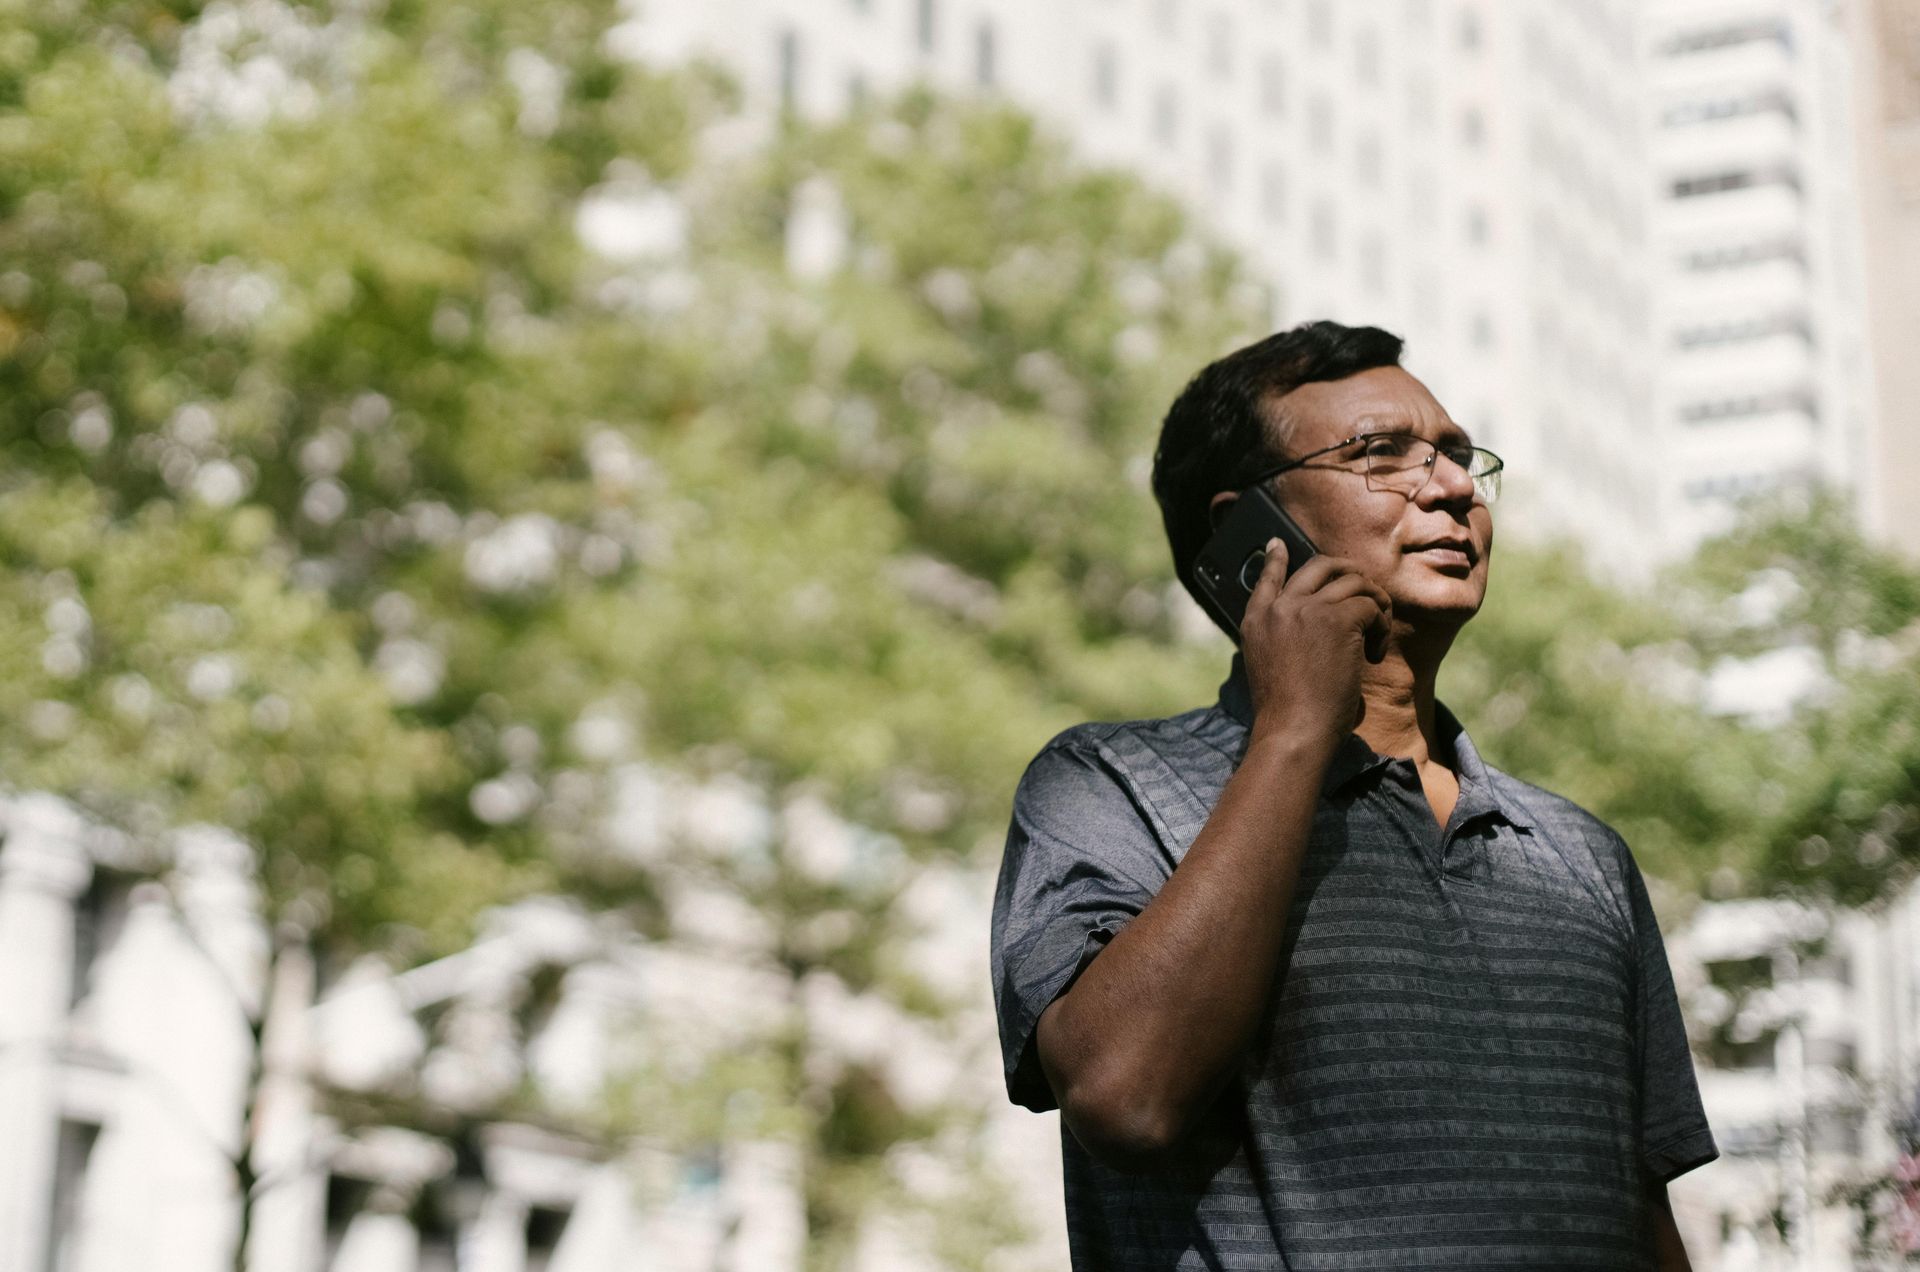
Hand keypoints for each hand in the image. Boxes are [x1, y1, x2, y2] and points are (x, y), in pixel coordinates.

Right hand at [1240, 538, 1390, 747]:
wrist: (1293, 732)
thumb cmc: (1287, 713)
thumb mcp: (1268, 666)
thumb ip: (1282, 637)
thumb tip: (1319, 625)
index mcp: (1256, 620)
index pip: (1267, 577)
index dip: (1275, 558)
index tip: (1279, 544)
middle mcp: (1279, 607)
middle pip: (1320, 565)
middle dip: (1350, 572)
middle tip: (1368, 592)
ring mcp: (1307, 609)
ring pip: (1354, 582)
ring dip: (1375, 603)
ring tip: (1378, 634)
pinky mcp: (1337, 620)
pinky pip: (1371, 607)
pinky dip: (1382, 628)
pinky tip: (1376, 654)